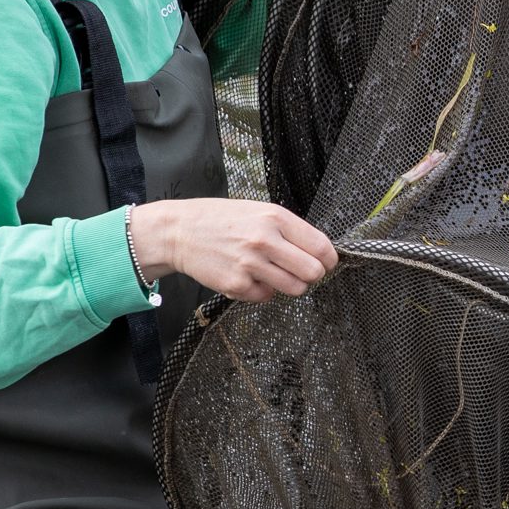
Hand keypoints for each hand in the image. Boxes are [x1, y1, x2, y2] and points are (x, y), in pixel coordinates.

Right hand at [130, 199, 337, 301]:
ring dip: (289, 285)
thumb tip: (319, 252)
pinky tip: (248, 276)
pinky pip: (266, 297)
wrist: (179, 231)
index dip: (328, 260)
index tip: (324, 263)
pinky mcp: (236, 285)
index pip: (321, 247)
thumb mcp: (259, 211)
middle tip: (298, 271)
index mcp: (275, 218)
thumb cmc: (222, 220)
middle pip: (313, 272)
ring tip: (272, 273)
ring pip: (295, 288)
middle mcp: (265, 240)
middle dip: (311, 275)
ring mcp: (250, 264)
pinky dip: (262, 291)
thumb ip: (289, 229)